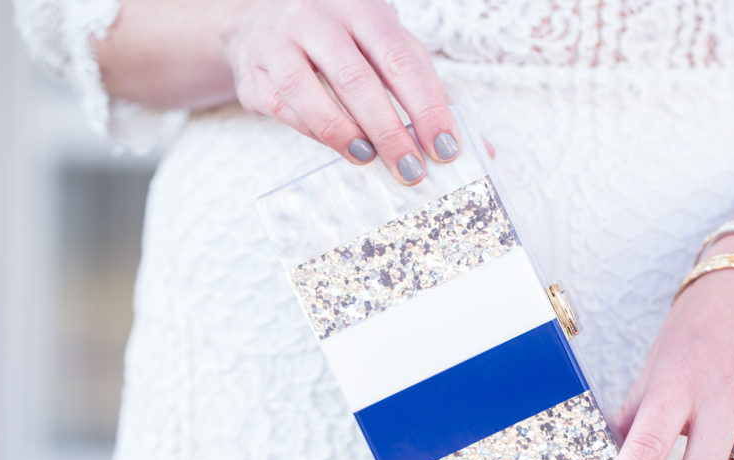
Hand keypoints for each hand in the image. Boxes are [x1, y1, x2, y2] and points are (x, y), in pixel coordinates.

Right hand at [225, 0, 459, 183]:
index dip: (426, 107)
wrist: (263, 27)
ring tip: (369, 158)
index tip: (446, 147)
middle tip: (411, 169)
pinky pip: (284, 109)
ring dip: (345, 134)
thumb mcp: (388, 50)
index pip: (401, 60)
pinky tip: (341, 148)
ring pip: (309, 93)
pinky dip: (315, 134)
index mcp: (362, 7)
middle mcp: (317, 17)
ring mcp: (278, 42)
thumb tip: (480, 150)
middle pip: (357, 80)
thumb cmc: (344, 44)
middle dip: (389, 131)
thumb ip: (428, 92)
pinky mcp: (253, 73)